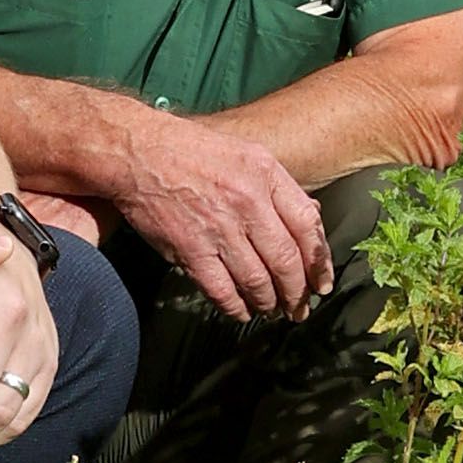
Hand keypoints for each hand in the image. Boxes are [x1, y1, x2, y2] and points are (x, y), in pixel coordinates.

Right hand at [105, 108, 330, 320]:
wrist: (140, 153)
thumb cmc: (194, 151)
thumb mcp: (247, 154)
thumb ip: (279, 187)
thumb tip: (311, 218)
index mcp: (266, 175)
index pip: (308, 227)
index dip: (319, 262)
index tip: (322, 282)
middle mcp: (247, 203)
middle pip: (286, 261)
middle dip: (297, 293)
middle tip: (299, 308)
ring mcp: (219, 229)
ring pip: (257, 281)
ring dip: (268, 303)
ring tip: (271, 310)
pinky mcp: (191, 250)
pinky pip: (222, 291)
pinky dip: (235, 307)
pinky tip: (241, 311)